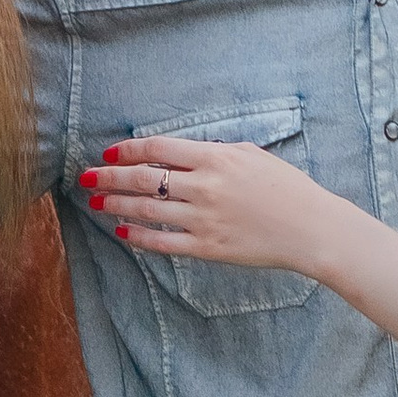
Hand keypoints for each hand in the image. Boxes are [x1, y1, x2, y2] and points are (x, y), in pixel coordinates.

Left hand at [82, 134, 341, 273]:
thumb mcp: (251, 155)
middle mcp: (205, 187)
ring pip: (147, 211)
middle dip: (109, 178)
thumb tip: (179, 153)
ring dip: (117, 206)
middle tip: (86, 178)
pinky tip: (124, 232)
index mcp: (215, 158)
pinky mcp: (208, 247)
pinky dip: (140, 237)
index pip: (157, 149)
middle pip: (143, 179)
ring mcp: (204, 219)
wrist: (311, 228)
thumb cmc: (286, 188)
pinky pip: (164, 242)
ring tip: (98, 204)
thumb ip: (213, 152)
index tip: (109, 154)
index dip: (128, 151)